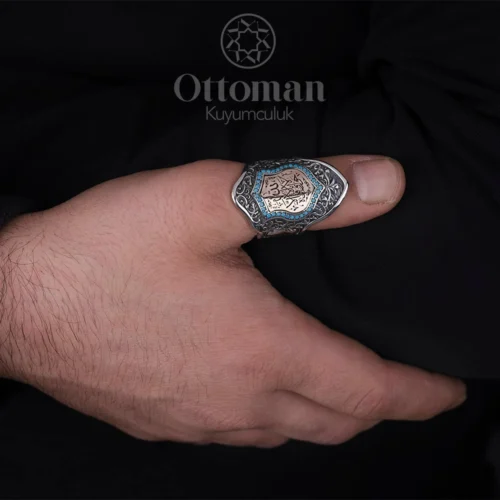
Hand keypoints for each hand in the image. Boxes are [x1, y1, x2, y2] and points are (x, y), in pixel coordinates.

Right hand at [0, 155, 464, 446]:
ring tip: (341, 387)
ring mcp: (200, 421)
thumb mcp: (207, 200)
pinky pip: (242, 435)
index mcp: (262, 349)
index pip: (370, 390)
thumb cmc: (105, 251)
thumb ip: (304, 193)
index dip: (418, 392)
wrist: (17, 302)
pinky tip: (264, 393)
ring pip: (289, 435)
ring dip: (327, 414)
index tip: (445, 390)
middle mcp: (239, 400)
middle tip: (400, 387)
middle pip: (336, 422)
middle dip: (379, 408)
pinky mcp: (166, 423)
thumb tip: (385, 183)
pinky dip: (275, 419)